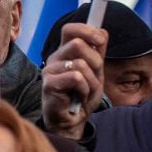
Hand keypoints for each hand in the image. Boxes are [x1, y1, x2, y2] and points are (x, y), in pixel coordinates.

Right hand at [41, 22, 107, 138]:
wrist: (71, 122)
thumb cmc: (80, 96)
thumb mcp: (95, 72)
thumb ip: (98, 52)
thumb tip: (102, 31)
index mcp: (65, 52)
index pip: (70, 30)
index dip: (86, 30)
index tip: (100, 40)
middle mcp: (55, 58)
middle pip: (78, 44)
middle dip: (95, 61)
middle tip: (94, 77)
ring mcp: (49, 70)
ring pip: (80, 63)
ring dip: (91, 81)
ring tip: (85, 91)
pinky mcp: (49, 83)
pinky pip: (76, 78)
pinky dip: (84, 90)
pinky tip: (78, 97)